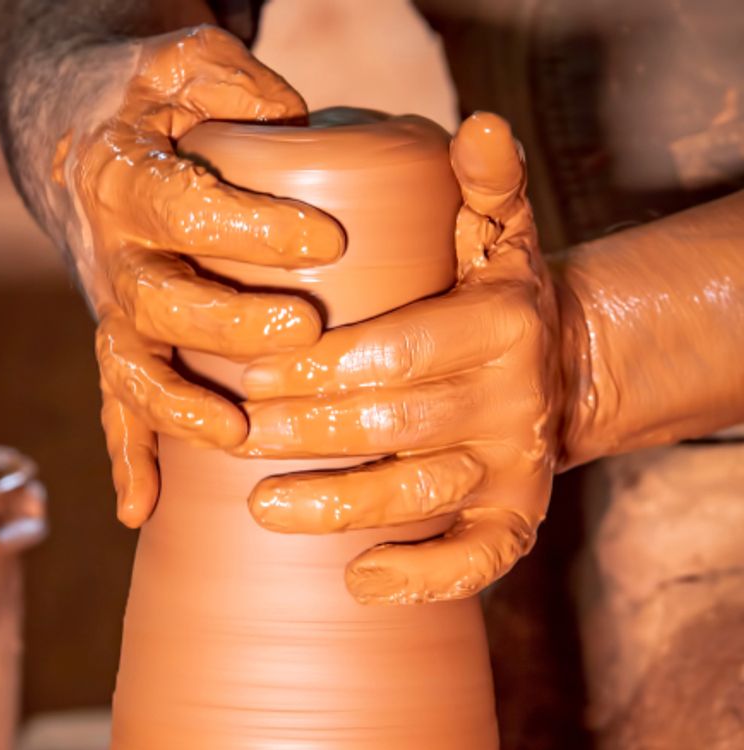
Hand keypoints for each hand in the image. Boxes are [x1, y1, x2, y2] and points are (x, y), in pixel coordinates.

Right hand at [49, 26, 343, 525]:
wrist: (92, 143)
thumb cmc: (160, 103)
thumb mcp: (187, 64)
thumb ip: (230, 78)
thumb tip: (292, 118)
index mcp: (128, 178)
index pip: (185, 205)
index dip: (250, 226)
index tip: (326, 241)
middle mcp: (114, 255)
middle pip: (160, 301)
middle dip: (228, 322)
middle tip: (303, 329)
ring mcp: (115, 313)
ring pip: (133, 369)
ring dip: (178, 409)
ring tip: (235, 435)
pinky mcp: (122, 350)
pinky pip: (115, 409)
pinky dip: (127, 459)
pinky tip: (140, 510)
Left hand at [236, 112, 570, 603]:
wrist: (553, 366)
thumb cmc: (486, 297)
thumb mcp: (495, 234)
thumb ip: (482, 187)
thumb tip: (479, 126)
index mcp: (501, 320)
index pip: (399, 348)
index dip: (322, 367)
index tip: (250, 373)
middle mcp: (513, 396)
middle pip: (397, 424)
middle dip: (309, 433)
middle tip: (235, 434)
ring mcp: (515, 463)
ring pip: (421, 493)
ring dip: (338, 507)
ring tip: (261, 507)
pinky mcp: (518, 516)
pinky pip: (480, 559)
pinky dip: (424, 579)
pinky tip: (359, 584)